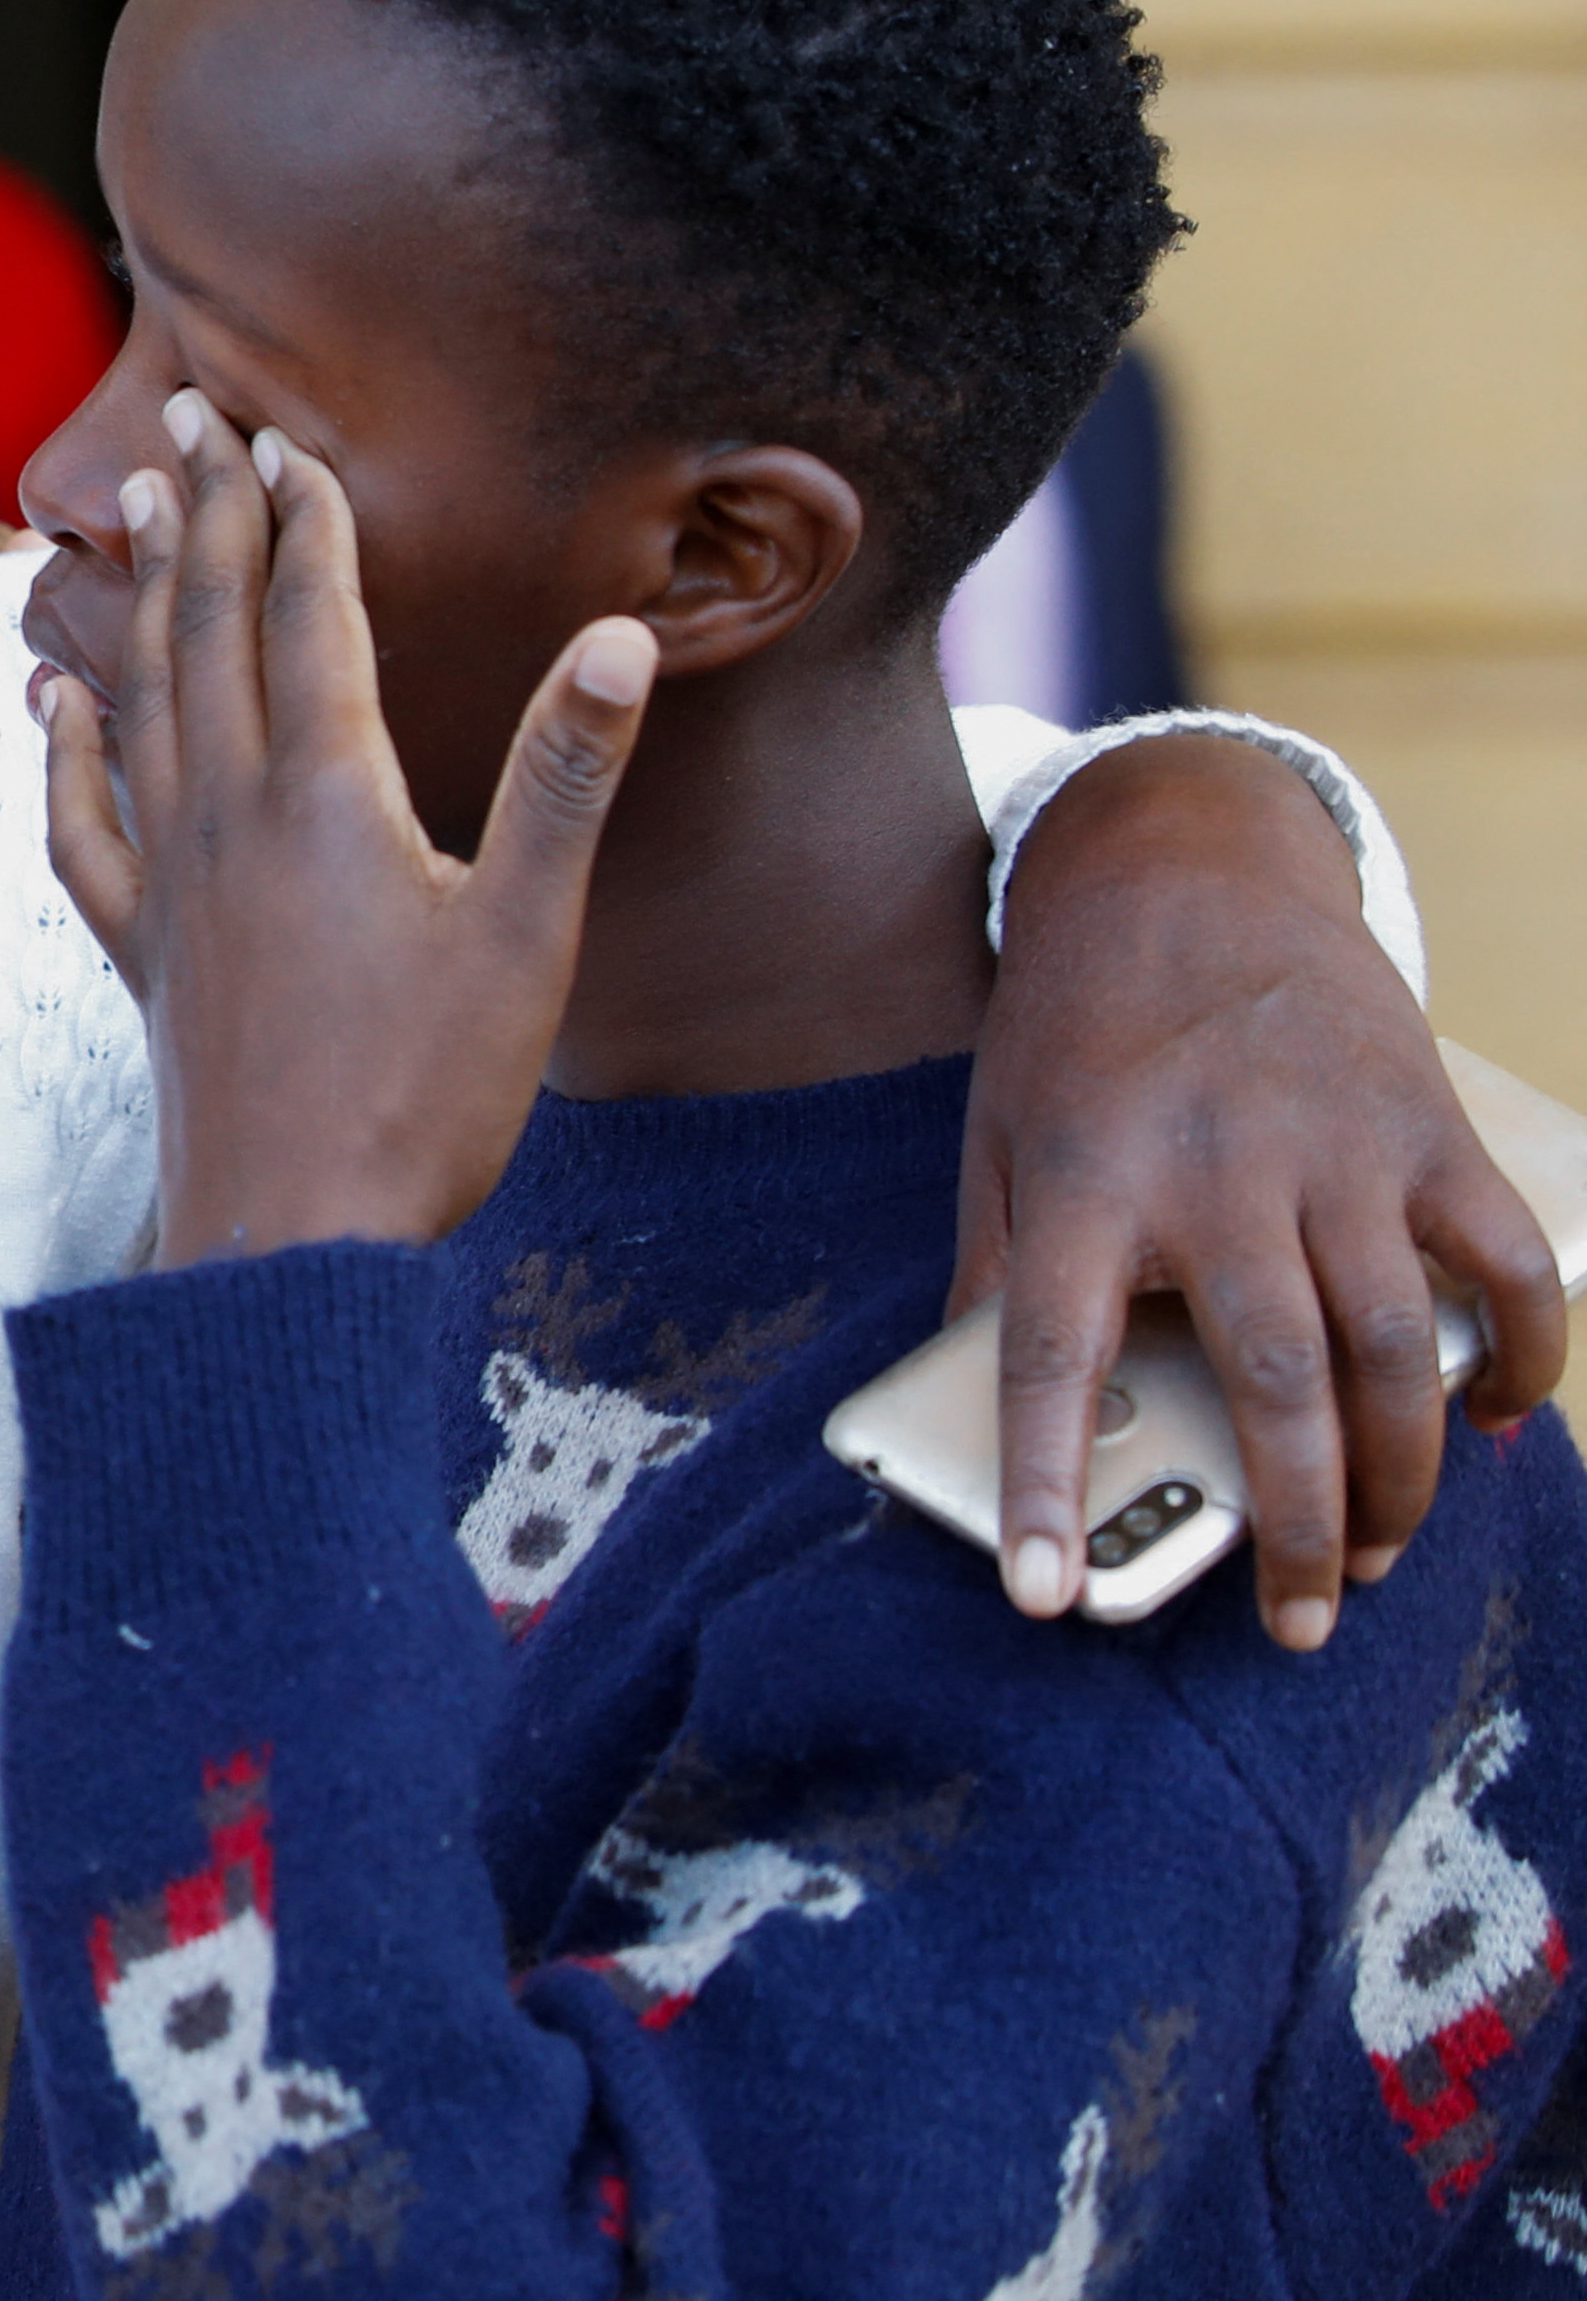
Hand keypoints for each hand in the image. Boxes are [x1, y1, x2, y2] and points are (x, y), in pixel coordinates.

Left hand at [37, 390, 656, 1260]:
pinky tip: (49, 699)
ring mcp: (172, 883)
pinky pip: (83, 823)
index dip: (302, 524)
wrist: (293, 1238)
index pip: (311, 622)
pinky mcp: (141, 951)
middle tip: (185, 421)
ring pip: (143, 703)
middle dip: (202, 520)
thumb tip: (612, 638)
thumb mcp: (527, 934)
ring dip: (139, 600)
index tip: (285, 440)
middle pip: (210, 634)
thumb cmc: (427, 1097)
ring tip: (126, 512)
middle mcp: (231, 817)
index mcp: (330, 798)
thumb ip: (563, 778)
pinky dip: (64, 748)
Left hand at [961, 741, 1561, 1647]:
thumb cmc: (1077, 1028)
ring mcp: (1338, 1149)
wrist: (1186, 868)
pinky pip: (1501, 1266)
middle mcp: (1215, 1171)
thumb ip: (993, 1269)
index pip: (1050, 1358)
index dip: (1042, 1485)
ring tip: (1372, 1554)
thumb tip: (972, 1411)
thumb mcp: (996, 1136)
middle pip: (1271, 1382)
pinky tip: (1489, 1419)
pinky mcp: (1429, 1130)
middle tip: (1294, 1621)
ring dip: (1398, 1474)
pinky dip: (1516, 1356)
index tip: (1039, 1597)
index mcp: (1084, 1181)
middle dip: (1290, 1522)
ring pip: (1392, 1349)